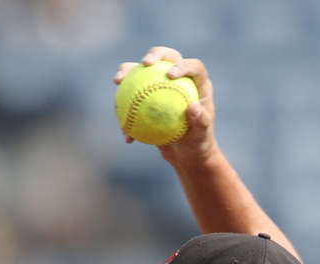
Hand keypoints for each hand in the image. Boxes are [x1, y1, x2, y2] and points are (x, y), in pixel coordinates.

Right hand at [115, 46, 217, 166]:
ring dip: (127, 71)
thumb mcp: (202, 137)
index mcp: (197, 84)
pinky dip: (124, 108)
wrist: (187, 153)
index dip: (182, 64)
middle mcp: (180, 79)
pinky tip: (122, 125)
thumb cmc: (199, 143)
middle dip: (155, 54)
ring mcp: (161, 86)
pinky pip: (132, 97)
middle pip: (167, 57)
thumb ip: (201, 122)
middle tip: (144, 63)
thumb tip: (193, 108)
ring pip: (143, 71)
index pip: (194, 66)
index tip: (170, 74)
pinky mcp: (147, 96)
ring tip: (117, 81)